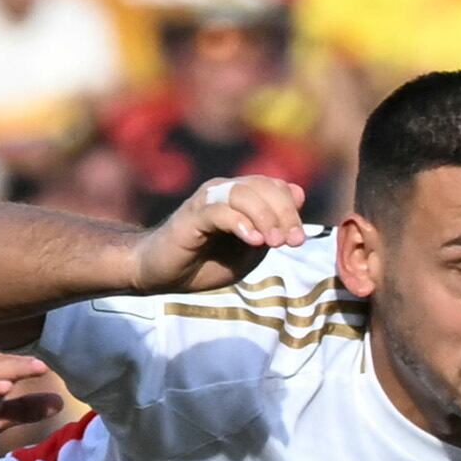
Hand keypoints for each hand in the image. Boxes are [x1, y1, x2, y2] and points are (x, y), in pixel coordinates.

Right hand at [0, 350, 67, 447]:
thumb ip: (23, 411)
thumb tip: (60, 403)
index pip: (23, 362)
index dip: (46, 356)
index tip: (79, 352)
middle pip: (10, 360)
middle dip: (36, 357)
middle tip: (67, 349)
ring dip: (14, 367)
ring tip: (39, 366)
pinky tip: (2, 388)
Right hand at [134, 174, 310, 293]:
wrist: (162, 273)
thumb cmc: (206, 262)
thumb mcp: (249, 251)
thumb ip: (272, 227)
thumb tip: (298, 195)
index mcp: (241, 196)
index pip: (276, 188)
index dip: (292, 211)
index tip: (298, 240)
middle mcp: (224, 191)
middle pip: (264, 187)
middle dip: (285, 214)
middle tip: (292, 242)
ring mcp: (207, 201)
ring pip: (244, 193)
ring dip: (265, 217)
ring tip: (273, 242)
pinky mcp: (191, 216)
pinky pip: (220, 210)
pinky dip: (240, 223)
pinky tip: (252, 240)